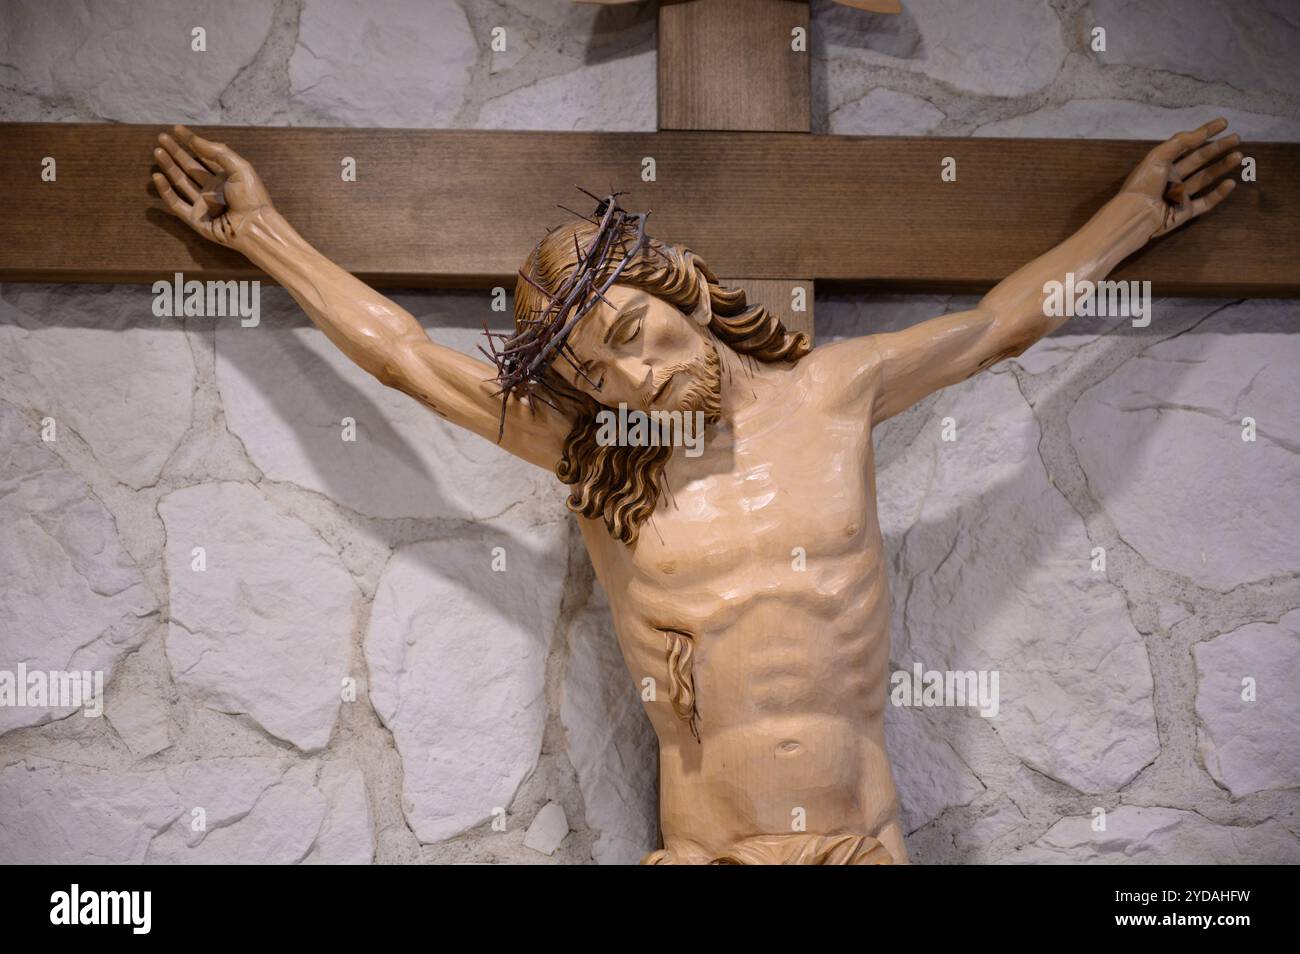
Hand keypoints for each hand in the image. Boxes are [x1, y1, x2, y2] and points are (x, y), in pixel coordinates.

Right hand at [151, 124, 272, 250]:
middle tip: (162, 137)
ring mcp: (203, 204)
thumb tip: (195, 139)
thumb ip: (218, 152)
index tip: (177, 129)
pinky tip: (157, 176)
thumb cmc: (251, 197)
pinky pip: (176, 203)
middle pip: (190, 167)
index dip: (192, 142)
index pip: (205, 156)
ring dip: (169, 166)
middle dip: (176, 152)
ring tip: (158, 151)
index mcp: (226, 177)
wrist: (253, 225)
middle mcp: (213, 189)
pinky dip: (165, 191)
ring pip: (181, 182)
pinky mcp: (195, 219)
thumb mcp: (240, 168)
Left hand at [1120, 117, 1239, 238]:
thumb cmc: (1143, 184)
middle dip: (1218, 148)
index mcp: (1163, 164)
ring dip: (1222, 166)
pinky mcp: (1186, 212)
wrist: (1136, 214)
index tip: (1223, 123)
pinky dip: (1219, 193)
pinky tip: (1231, 183)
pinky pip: (1206, 202)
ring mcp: (1180, 195)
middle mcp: (1172, 178)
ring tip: (1239, 155)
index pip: (1187, 145)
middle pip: (1199, 159)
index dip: (1204, 133)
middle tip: (1236, 138)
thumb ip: (1179, 142)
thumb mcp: (1158, 156)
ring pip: (1205, 178)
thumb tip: (1200, 132)